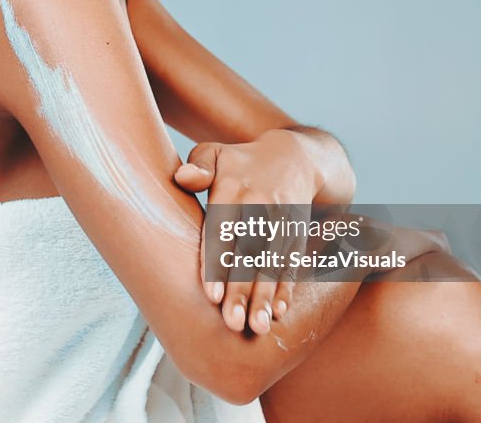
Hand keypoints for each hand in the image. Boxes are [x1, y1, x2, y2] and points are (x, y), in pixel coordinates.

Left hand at [175, 129, 323, 334]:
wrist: (296, 156)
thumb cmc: (240, 162)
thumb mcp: (216, 152)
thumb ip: (198, 165)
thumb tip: (183, 177)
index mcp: (233, 189)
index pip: (223, 231)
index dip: (217, 264)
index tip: (211, 295)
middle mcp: (260, 206)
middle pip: (249, 254)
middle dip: (242, 291)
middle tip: (232, 323)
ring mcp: (282, 222)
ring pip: (272, 264)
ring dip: (265, 297)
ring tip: (257, 326)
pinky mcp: (297, 234)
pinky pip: (292, 264)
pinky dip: (286, 289)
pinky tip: (279, 313)